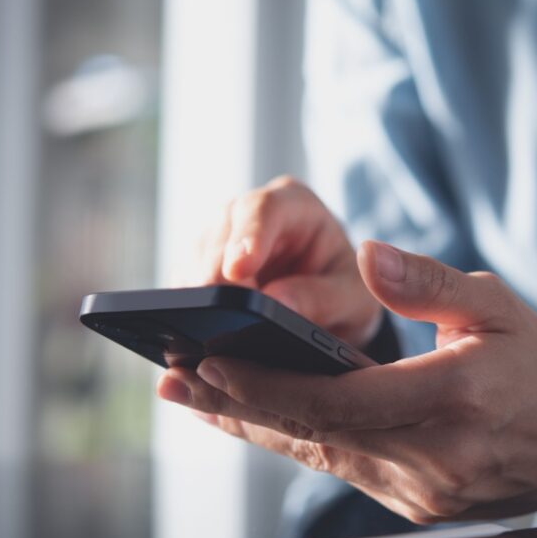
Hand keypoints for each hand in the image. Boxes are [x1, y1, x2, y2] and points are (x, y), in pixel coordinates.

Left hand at [158, 240, 536, 521]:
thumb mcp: (497, 304)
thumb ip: (427, 281)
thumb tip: (367, 255)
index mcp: (451, 400)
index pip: (337, 399)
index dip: (268, 386)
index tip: (209, 364)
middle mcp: (430, 457)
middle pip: (311, 434)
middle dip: (235, 406)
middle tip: (172, 380)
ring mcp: (420, 490)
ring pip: (316, 455)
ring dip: (250, 425)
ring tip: (191, 397)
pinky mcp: (413, 503)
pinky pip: (336, 467)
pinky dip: (288, 440)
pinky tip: (248, 418)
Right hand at [189, 176, 381, 347]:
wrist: (329, 310)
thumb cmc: (345, 293)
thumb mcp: (352, 298)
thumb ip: (322, 298)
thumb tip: (276, 301)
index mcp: (294, 205)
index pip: (264, 209)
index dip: (247, 237)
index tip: (237, 270)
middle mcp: (249, 214)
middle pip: (220, 232)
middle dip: (216, 273)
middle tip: (215, 311)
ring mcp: (219, 239)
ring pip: (195, 258)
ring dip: (199, 293)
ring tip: (208, 328)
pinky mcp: (199, 269)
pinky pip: (183, 285)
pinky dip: (188, 308)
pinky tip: (195, 332)